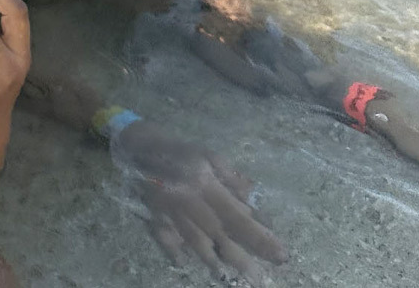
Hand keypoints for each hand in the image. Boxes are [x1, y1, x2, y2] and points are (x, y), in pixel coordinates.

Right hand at [111, 119, 287, 284]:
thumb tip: (251, 201)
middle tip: (259, 278)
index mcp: (205, 184)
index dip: (260, 238)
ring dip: (214, 262)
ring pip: (196, 243)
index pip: (238, 217)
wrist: (138, 144)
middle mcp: (189, 203)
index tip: (280, 254)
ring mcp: (169, 212)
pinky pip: (166, 240)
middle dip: (242, 259)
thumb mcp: (209, 154)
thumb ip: (231, 177)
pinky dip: (175, 252)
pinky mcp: (153, 216)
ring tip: (228, 277)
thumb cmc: (178, 148)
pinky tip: (184, 263)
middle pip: (220, 237)